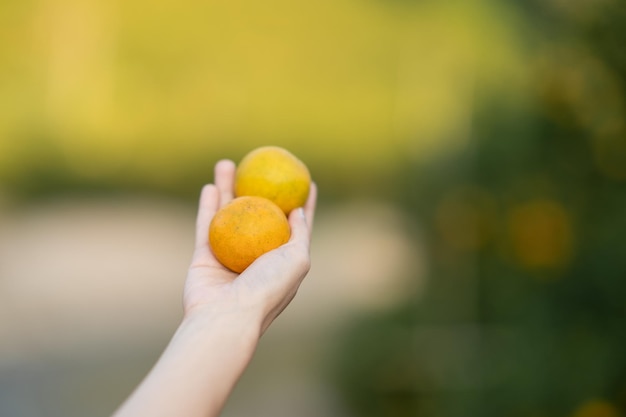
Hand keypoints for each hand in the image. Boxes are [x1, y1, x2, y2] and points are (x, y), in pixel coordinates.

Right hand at [183, 159, 316, 333]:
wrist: (225, 318)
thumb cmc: (267, 289)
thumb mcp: (297, 261)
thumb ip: (300, 235)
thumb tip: (299, 211)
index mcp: (282, 261)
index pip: (295, 227)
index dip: (302, 204)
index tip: (304, 181)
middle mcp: (256, 257)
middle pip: (258, 213)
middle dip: (257, 187)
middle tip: (257, 165)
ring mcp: (229, 256)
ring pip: (229, 214)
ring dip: (228, 188)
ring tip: (228, 164)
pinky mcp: (206, 258)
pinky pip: (207, 226)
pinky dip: (209, 206)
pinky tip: (210, 185)